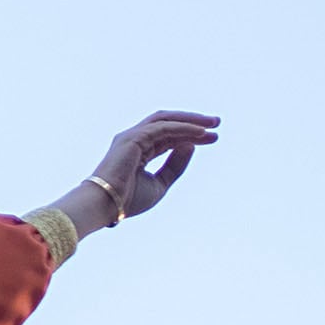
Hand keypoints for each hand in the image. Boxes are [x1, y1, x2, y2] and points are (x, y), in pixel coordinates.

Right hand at [71, 109, 220, 232]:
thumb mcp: (161, 183)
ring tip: (213, 124)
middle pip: (169, 124)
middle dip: (193, 122)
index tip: (213, 138)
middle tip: (217, 123)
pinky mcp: (133, 137)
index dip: (191, 136)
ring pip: (166, 121)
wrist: (107, 204)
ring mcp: (132, 136)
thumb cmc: (129, 199)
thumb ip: (175, 165)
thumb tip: (191, 146)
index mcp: (139, 150)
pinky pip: (163, 128)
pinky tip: (200, 132)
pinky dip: (183, 128)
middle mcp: (134, 139)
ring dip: (191, 120)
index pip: (168, 138)